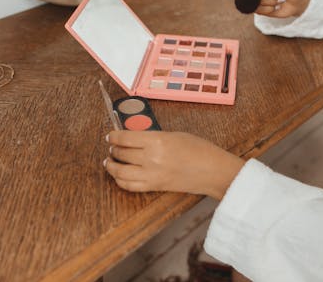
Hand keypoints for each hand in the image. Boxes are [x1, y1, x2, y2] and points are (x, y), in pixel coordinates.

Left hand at [104, 131, 244, 199]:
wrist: (213, 171)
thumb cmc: (200, 150)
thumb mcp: (175, 135)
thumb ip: (153, 137)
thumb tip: (134, 138)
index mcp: (157, 141)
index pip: (124, 138)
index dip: (113, 136)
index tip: (110, 135)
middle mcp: (151, 158)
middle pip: (120, 153)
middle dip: (113, 149)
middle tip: (112, 147)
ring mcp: (152, 174)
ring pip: (120, 172)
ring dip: (111, 166)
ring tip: (109, 162)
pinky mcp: (155, 186)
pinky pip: (129, 186)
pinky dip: (120, 181)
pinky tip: (119, 175)